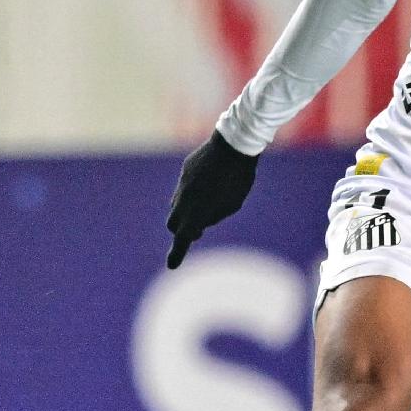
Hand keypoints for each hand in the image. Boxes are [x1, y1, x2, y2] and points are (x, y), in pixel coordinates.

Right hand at [166, 131, 259, 267]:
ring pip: (176, 205)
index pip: (182, 239)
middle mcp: (183, 200)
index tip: (172, 265)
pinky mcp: (185, 171)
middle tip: (197, 231)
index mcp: (196, 213)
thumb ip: (213, 216)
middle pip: (173, 223)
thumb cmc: (238, 179)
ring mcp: (182, 185)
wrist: (233, 145)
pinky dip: (191, 193)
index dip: (177, 253)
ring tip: (206, 206)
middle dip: (181, 230)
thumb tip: (200, 220)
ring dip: (186, 212)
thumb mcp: (231, 205)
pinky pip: (184, 188)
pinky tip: (208, 184)